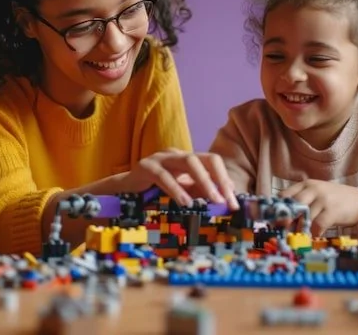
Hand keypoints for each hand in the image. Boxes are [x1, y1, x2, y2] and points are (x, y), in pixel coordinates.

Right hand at [118, 148, 239, 209]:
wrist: (123, 191)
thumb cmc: (154, 192)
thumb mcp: (182, 192)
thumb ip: (200, 192)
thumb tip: (226, 198)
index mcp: (187, 159)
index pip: (213, 162)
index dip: (225, 179)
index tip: (233, 202)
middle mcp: (176, 155)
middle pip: (204, 159)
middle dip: (218, 179)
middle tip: (226, 201)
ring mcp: (161, 158)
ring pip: (188, 161)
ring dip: (203, 181)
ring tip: (212, 200)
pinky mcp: (145, 166)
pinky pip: (164, 176)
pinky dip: (176, 189)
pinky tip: (185, 202)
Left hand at [279, 179, 357, 236]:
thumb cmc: (334, 200)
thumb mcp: (316, 195)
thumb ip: (301, 202)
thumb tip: (281, 219)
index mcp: (305, 184)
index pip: (284, 195)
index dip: (276, 209)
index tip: (271, 221)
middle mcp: (312, 189)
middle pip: (292, 205)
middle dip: (284, 220)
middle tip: (280, 231)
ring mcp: (323, 199)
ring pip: (304, 217)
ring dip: (299, 230)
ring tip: (297, 237)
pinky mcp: (332, 211)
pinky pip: (317, 225)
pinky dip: (313, 233)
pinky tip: (313, 237)